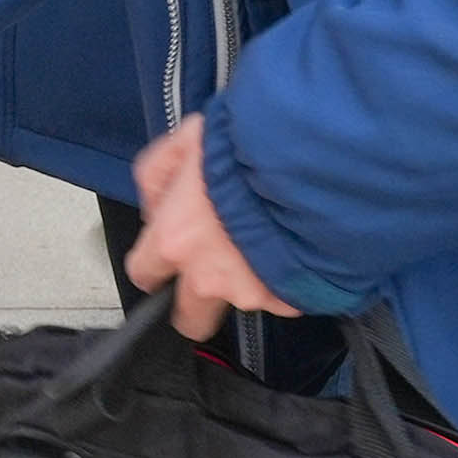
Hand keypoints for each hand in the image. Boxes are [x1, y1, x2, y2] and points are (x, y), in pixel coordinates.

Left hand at [127, 114, 293, 340]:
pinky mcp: (290, 298)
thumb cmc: (252, 145)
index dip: (154, 265)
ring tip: (268, 238)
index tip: (164, 258)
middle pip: (189, 318)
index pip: (143, 274)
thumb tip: (156, 202)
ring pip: (241, 300)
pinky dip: (285, 277)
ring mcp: (252, 293)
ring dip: (248, 279)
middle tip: (213, 270)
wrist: (314, 161)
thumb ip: (159, 175)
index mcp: (174, 240)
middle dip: (195, 303)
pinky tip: (294, 244)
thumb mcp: (188, 138)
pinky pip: (283, 296)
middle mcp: (207, 276)